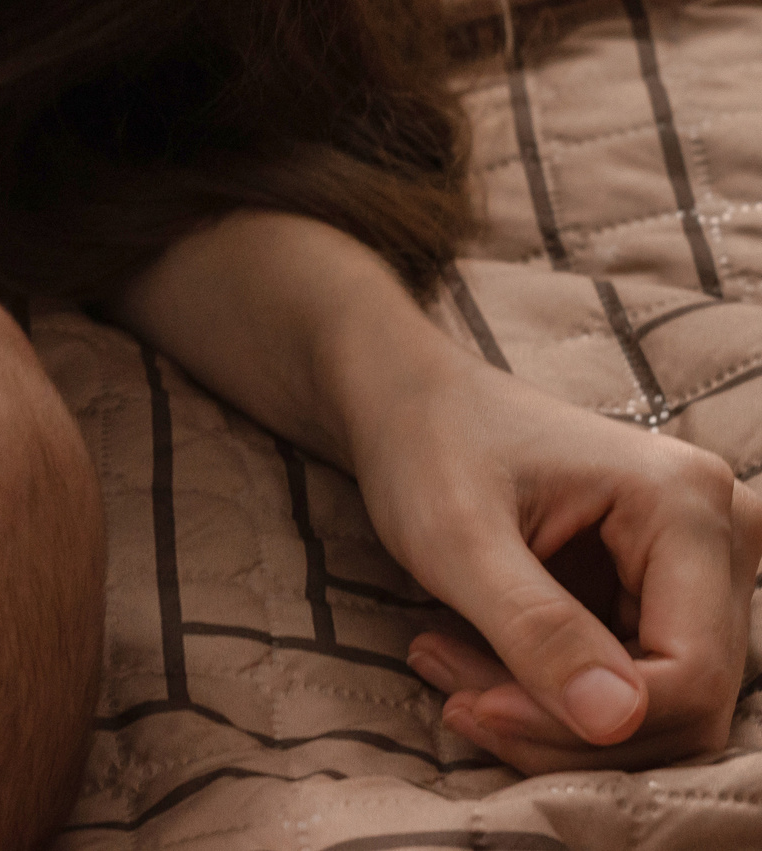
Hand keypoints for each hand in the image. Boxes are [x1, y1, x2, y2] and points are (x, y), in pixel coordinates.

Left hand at [353, 350, 761, 770]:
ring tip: (445, 669)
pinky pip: (630, 689)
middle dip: (561, 724)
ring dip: (547, 719)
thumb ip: (534, 627)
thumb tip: (616, 720)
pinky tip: (471, 667)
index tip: (478, 709)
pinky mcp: (666, 598)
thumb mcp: (458, 538)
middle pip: (681, 701)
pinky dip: (548, 699)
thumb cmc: (429, 447)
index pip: (691, 673)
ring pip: (654, 708)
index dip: (589, 723)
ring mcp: (700, 570)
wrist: (409, 406)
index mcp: (687, 504)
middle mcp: (721, 536)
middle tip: (456, 700)